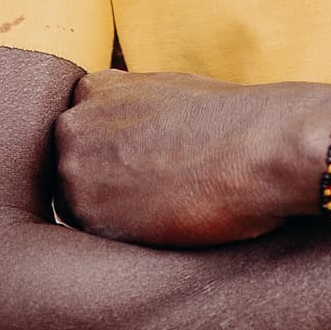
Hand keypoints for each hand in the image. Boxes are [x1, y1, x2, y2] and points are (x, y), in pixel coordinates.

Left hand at [52, 70, 330, 248]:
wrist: (259, 147)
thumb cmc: (234, 120)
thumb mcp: (172, 90)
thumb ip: (135, 107)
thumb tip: (133, 133)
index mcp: (92, 89)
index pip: (84, 135)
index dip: (115, 157)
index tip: (146, 167)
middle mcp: (71, 125)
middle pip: (74, 170)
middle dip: (107, 185)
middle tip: (155, 193)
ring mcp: (72, 168)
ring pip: (79, 206)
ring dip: (112, 215)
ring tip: (163, 210)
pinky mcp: (86, 212)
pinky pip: (93, 237)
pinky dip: (121, 239)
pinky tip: (159, 227)